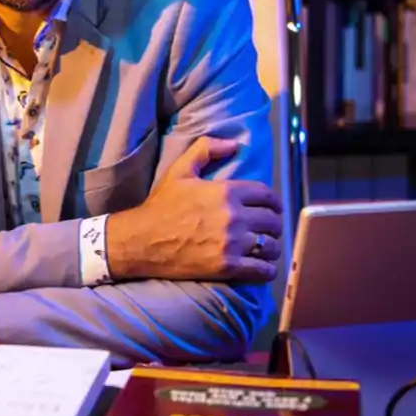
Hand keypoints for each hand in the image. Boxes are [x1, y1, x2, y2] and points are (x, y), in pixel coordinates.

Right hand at [106, 137, 283, 282]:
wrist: (142, 240)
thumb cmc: (161, 206)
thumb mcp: (180, 171)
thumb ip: (206, 149)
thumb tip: (233, 145)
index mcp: (226, 192)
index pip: (267, 195)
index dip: (274, 202)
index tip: (273, 208)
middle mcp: (234, 216)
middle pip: (273, 221)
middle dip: (274, 224)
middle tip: (268, 229)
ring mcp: (232, 243)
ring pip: (272, 245)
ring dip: (272, 247)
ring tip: (266, 248)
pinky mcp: (228, 266)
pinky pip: (262, 269)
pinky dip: (267, 269)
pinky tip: (262, 266)